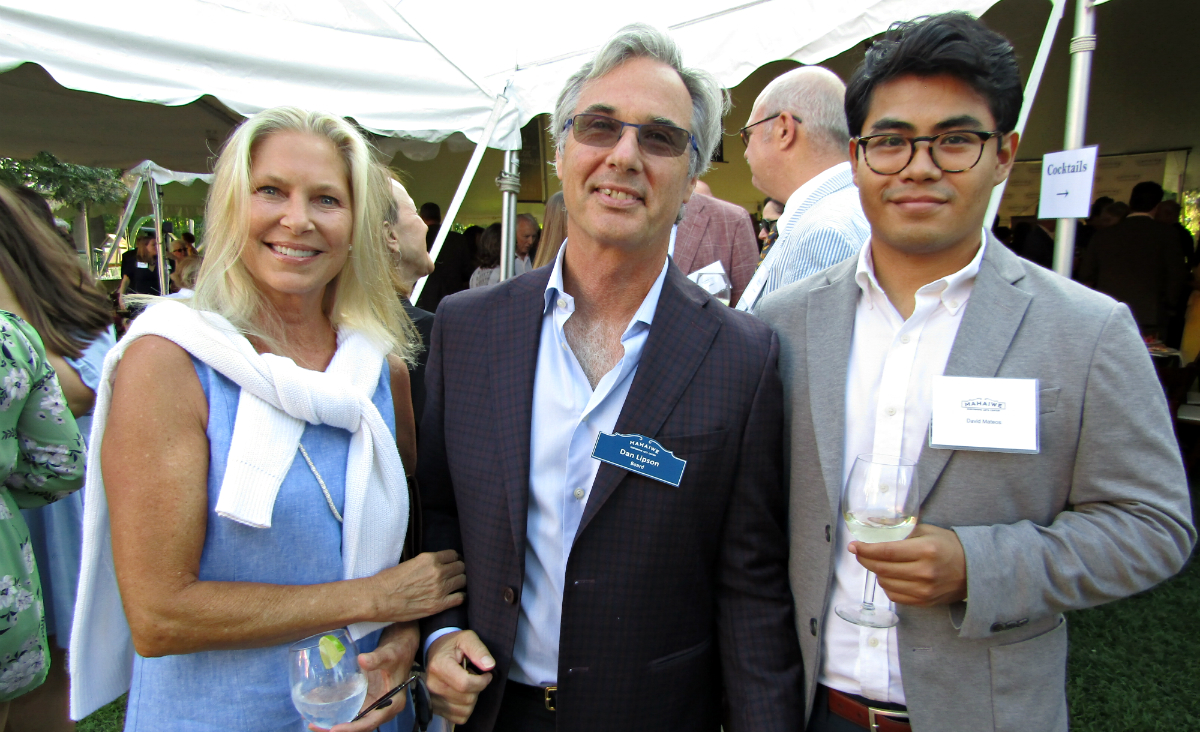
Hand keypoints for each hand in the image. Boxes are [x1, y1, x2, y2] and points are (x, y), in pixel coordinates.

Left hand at [314, 622, 418, 731]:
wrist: (399, 649)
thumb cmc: (397, 653)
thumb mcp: (389, 655)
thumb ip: (376, 659)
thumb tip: (361, 660)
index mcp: (392, 704)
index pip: (370, 722)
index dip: (353, 728)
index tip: (335, 728)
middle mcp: (382, 709)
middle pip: (359, 726)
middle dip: (338, 730)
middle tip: (315, 726)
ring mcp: (373, 706)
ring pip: (354, 721)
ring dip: (335, 724)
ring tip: (313, 723)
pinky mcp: (366, 700)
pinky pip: (351, 710)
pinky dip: (337, 712)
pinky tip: (320, 709)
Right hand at [371, 550, 465, 622]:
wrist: (378, 598)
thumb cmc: (388, 580)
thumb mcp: (410, 563)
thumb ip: (426, 563)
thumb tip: (436, 565)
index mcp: (429, 559)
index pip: (453, 555)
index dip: (454, 560)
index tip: (453, 564)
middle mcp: (437, 572)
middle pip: (461, 567)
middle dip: (458, 570)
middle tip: (454, 576)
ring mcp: (439, 589)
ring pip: (463, 581)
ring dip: (460, 583)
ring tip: (454, 586)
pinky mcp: (438, 605)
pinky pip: (460, 598)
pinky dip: (459, 596)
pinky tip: (454, 597)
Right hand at [426, 630, 493, 723]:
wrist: (436, 650)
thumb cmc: (453, 644)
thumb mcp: (468, 638)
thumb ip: (479, 650)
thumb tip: (489, 666)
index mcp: (439, 665)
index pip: (465, 684)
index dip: (482, 681)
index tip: (487, 674)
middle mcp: (432, 684)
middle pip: (466, 698)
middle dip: (477, 688)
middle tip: (473, 676)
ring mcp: (432, 698)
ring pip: (464, 710)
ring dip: (472, 698)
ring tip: (467, 684)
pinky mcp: (435, 708)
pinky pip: (459, 717)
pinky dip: (466, 708)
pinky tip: (462, 694)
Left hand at [850, 524, 966, 605]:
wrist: (974, 570)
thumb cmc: (949, 546)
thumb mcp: (927, 531)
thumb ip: (902, 531)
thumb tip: (874, 529)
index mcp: (925, 551)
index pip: (886, 552)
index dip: (866, 549)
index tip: (854, 545)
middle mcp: (924, 572)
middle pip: (882, 569)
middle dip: (865, 560)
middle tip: (859, 552)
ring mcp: (924, 590)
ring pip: (885, 583)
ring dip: (877, 572)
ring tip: (879, 563)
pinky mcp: (924, 602)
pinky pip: (895, 596)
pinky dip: (887, 585)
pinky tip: (890, 576)